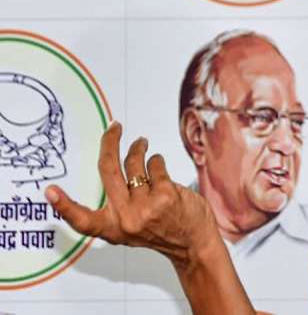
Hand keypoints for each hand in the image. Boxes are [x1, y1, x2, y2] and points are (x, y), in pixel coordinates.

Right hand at [45, 121, 218, 269]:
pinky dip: (157, 161)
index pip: (83, 221)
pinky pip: (155, 165)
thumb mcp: (132, 228)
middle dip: (110, 142)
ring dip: (139, 149)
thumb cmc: (164, 230)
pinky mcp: (165, 195)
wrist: (194, 243)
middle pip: (109, 171)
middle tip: (114, 128)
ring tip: (142, 145)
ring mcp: (145, 207)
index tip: (50, 191)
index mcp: (113, 229)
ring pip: (135, 163)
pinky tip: (159, 164)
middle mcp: (126, 219)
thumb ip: (119, 206)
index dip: (64, 205)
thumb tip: (113, 167)